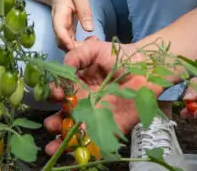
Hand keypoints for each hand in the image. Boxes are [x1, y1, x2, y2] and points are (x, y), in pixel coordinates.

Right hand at [43, 38, 162, 149]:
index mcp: (77, 86)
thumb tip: (62, 70)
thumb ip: (75, 56)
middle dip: (54, 123)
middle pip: (64, 117)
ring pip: (76, 132)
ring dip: (63, 140)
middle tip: (50, 125)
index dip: (53, 96)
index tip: (55, 95)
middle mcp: (85, 103)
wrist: (146, 66)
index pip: (59, 95)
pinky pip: (98, 140)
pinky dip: (87, 146)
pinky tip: (79, 147)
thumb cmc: (119, 56)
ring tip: (54, 146)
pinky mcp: (112, 127)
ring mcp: (98, 117)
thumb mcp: (93, 50)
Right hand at [49, 0, 93, 50]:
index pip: (59, 30)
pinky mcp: (66, 33)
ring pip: (65, 45)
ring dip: (77, 49)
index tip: (77, 48)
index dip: (66, 41)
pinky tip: (90, 42)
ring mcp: (61, 30)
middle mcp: (57, 25)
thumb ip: (84, 12)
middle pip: (61, 42)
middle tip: (91, 47)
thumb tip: (89, 29)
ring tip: (92, 43)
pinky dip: (78, 46)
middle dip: (74, 49)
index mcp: (59, 15)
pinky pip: (69, 43)